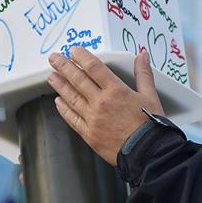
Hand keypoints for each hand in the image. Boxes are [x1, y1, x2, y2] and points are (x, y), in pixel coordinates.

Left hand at [47, 48, 163, 164]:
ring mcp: (92, 118)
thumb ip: (143, 73)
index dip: (82, 57)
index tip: (74, 50)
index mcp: (116, 90)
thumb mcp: (150, 95)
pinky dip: (64, 109)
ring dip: (60, 85)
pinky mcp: (88, 133)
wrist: (146, 152)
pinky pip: (72, 118)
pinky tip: (58, 101)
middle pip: (78, 80)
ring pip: (71, 98)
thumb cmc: (150, 125)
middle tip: (54, 58)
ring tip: (51, 76)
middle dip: (64, 66)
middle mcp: (100, 102)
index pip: (94, 68)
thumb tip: (142, 55)